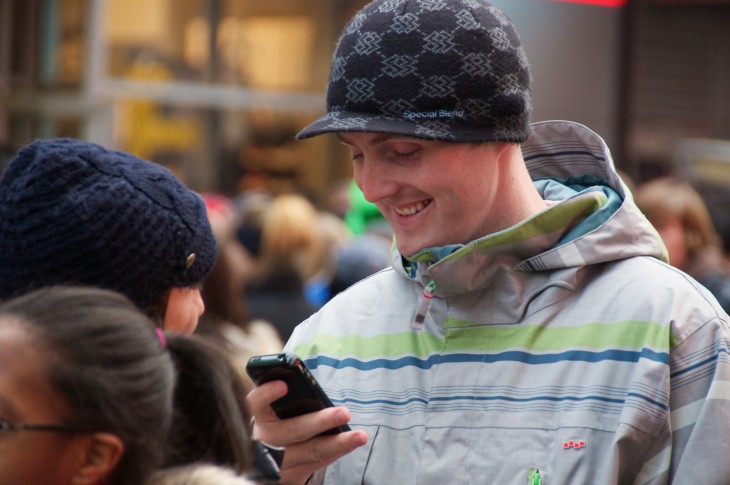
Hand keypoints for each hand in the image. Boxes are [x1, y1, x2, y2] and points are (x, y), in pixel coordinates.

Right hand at [246, 380, 368, 484]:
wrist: (271, 459)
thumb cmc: (282, 423)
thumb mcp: (280, 410)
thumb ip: (291, 400)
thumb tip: (313, 388)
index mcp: (261, 416)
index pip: (257, 402)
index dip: (267, 394)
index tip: (283, 385)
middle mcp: (264, 440)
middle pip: (293, 430)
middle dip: (321, 421)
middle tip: (344, 413)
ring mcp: (276, 462)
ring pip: (310, 450)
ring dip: (338, 443)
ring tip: (360, 436)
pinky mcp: (289, 478)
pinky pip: (317, 464)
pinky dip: (336, 452)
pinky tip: (351, 444)